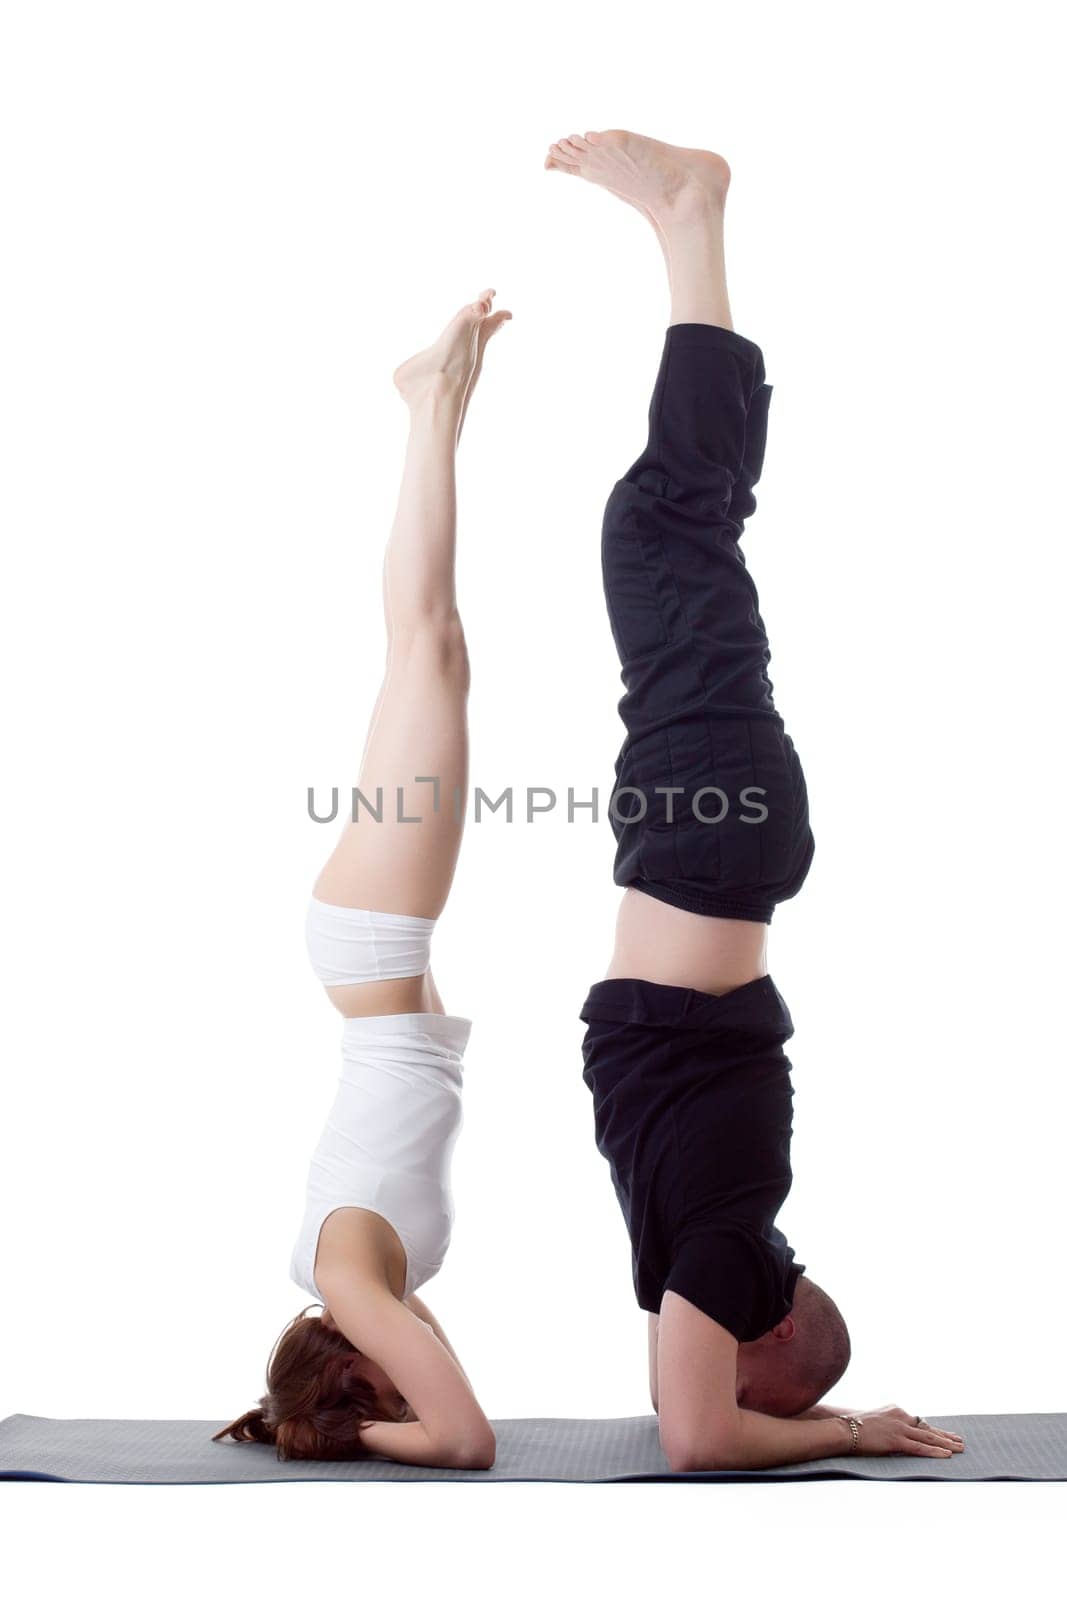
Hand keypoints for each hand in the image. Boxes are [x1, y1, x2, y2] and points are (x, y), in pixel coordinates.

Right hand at [848, 1405, 963, 1457]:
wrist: (843, 1429)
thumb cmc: (854, 1428)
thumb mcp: (876, 1422)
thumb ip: (889, 1427)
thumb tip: (896, 1438)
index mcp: (895, 1410)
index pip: (919, 1422)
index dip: (934, 1430)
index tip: (946, 1434)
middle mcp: (900, 1416)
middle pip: (928, 1428)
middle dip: (946, 1435)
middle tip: (960, 1441)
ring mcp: (899, 1428)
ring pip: (928, 1437)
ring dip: (946, 1444)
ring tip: (960, 1448)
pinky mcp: (896, 1440)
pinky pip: (920, 1448)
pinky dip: (935, 1452)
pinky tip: (947, 1455)